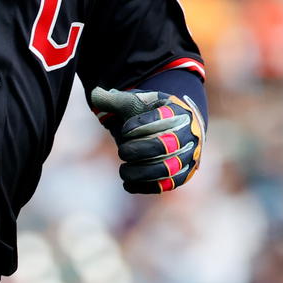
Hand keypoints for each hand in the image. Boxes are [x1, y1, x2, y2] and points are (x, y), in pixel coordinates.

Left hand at [89, 87, 203, 194]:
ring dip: (142, 172)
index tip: (124, 129)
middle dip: (140, 150)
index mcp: (178, 112)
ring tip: (123, 171)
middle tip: (122, 151)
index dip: (142, 124)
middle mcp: (188, 135)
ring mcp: (187, 157)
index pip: (163, 117)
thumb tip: (94, 95)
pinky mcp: (183, 175)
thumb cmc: (152, 114)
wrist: (174, 129)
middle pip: (166, 145)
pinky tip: (127, 184)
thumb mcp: (138, 102)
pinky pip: (167, 185)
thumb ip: (116, 100)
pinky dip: (146, 186)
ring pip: (168, 169)